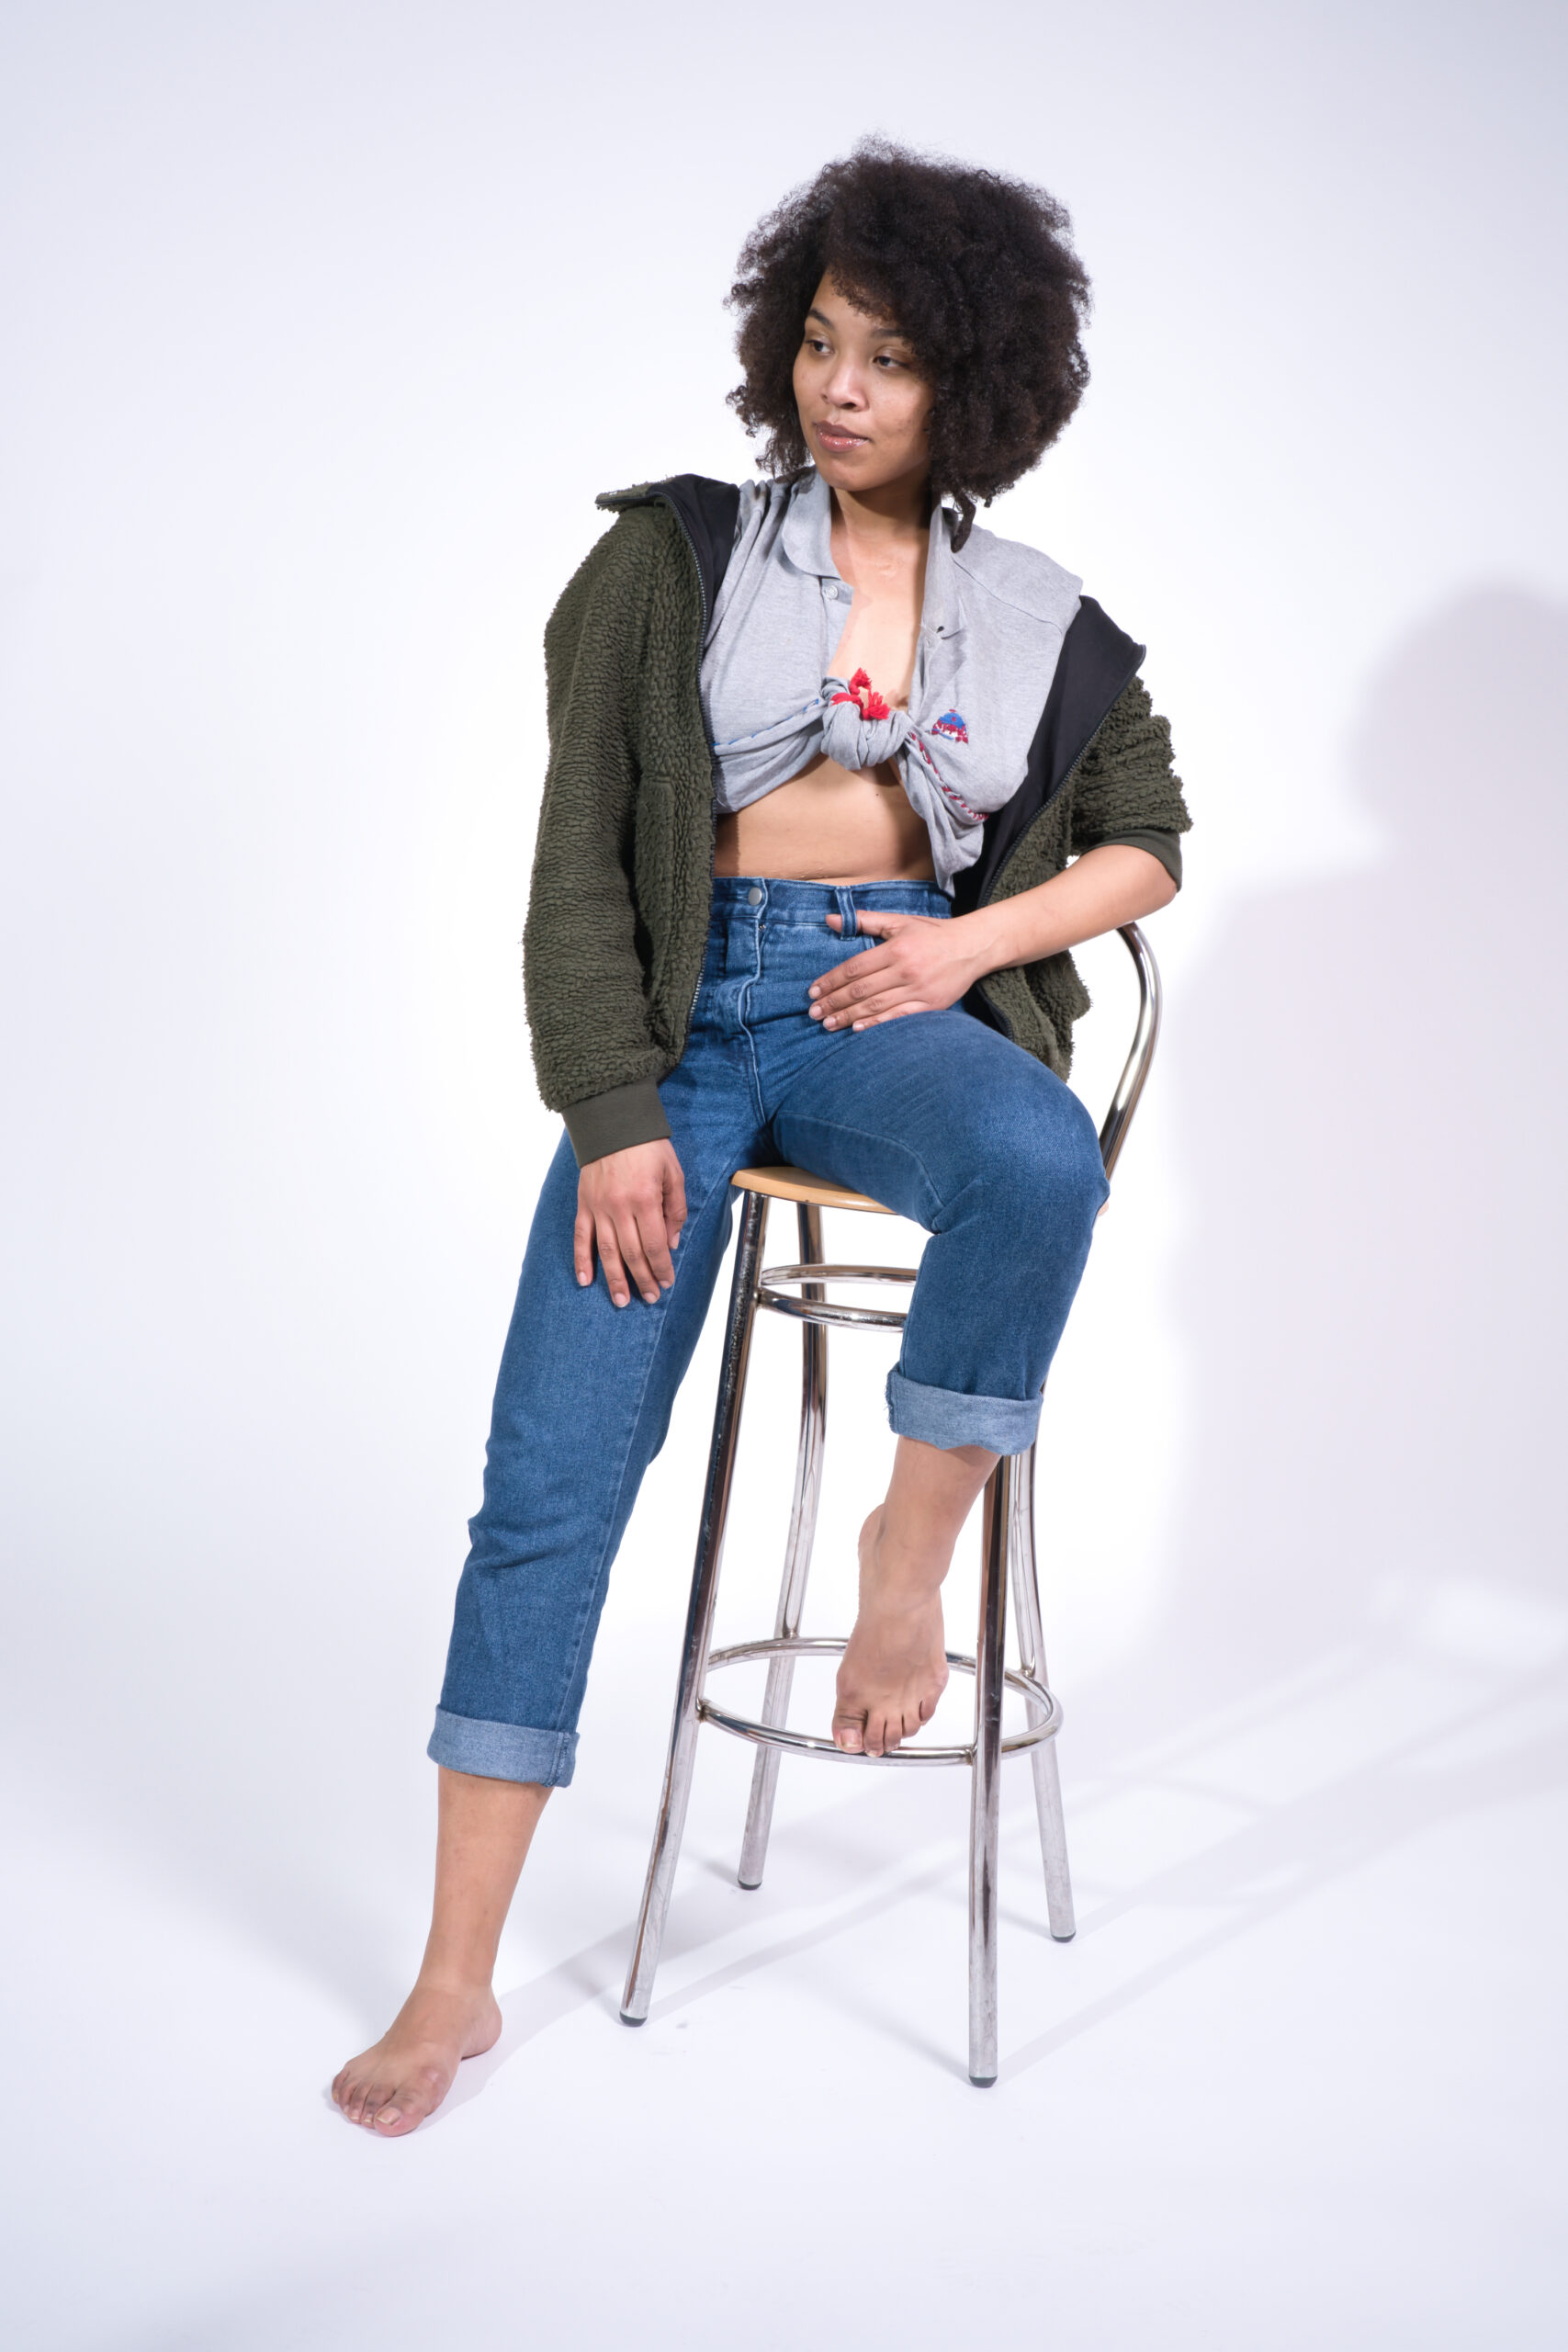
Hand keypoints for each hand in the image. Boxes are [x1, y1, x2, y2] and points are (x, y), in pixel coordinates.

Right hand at [574, 1139, 687, 1306]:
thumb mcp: (673, 1173)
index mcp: (645, 1199)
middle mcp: (619, 1207)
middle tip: (650, 1298)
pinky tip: (585, 1280)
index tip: (667, 1283)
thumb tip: (672, 1243)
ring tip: (621, 1300)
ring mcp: (598, 1207)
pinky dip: (581, 1260)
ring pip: (606, 1252)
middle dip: (642, 1280)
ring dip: (614, 1279)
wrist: (613, 1122)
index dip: (662, 1268)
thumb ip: (676, 1210)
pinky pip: (580, 1237)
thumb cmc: (648, 1146)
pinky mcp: (583, 1204)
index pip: (654, 1245)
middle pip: (631, 1254)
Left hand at [809, 908, 989, 1031]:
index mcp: (895, 949)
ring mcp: (918, 990)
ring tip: (828, 1024)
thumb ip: (864, 921)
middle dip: (834, 1002)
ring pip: (875, 1006)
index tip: (813, 992)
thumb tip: (830, 919)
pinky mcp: (930, 1005)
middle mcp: (905, 970)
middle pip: (861, 990)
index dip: (831, 981)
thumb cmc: (932, 933)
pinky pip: (898, 1018)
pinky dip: (876, 1025)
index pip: (854, 968)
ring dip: (848, 1017)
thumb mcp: (899, 922)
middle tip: (814, 1012)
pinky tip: (857, 1029)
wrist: (972, 947)